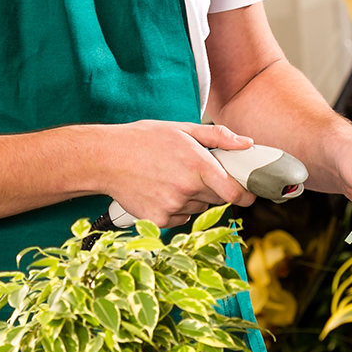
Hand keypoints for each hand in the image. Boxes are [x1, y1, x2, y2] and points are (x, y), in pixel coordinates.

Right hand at [97, 121, 256, 227]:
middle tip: (197, 173)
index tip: (248, 192)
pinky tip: (161, 191)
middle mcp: (187, 189)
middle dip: (215, 189)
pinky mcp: (158, 221)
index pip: (234, 192)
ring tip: (173, 178)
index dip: (246, 194)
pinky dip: (176, 208)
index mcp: (198, 165)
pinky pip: (180, 218)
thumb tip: (248, 144)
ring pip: (198, 208)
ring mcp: (172, 207)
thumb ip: (219, 137)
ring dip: (194, 198)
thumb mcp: (183, 129)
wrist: (104, 159)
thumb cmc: (143, 140)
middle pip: (218, 200)